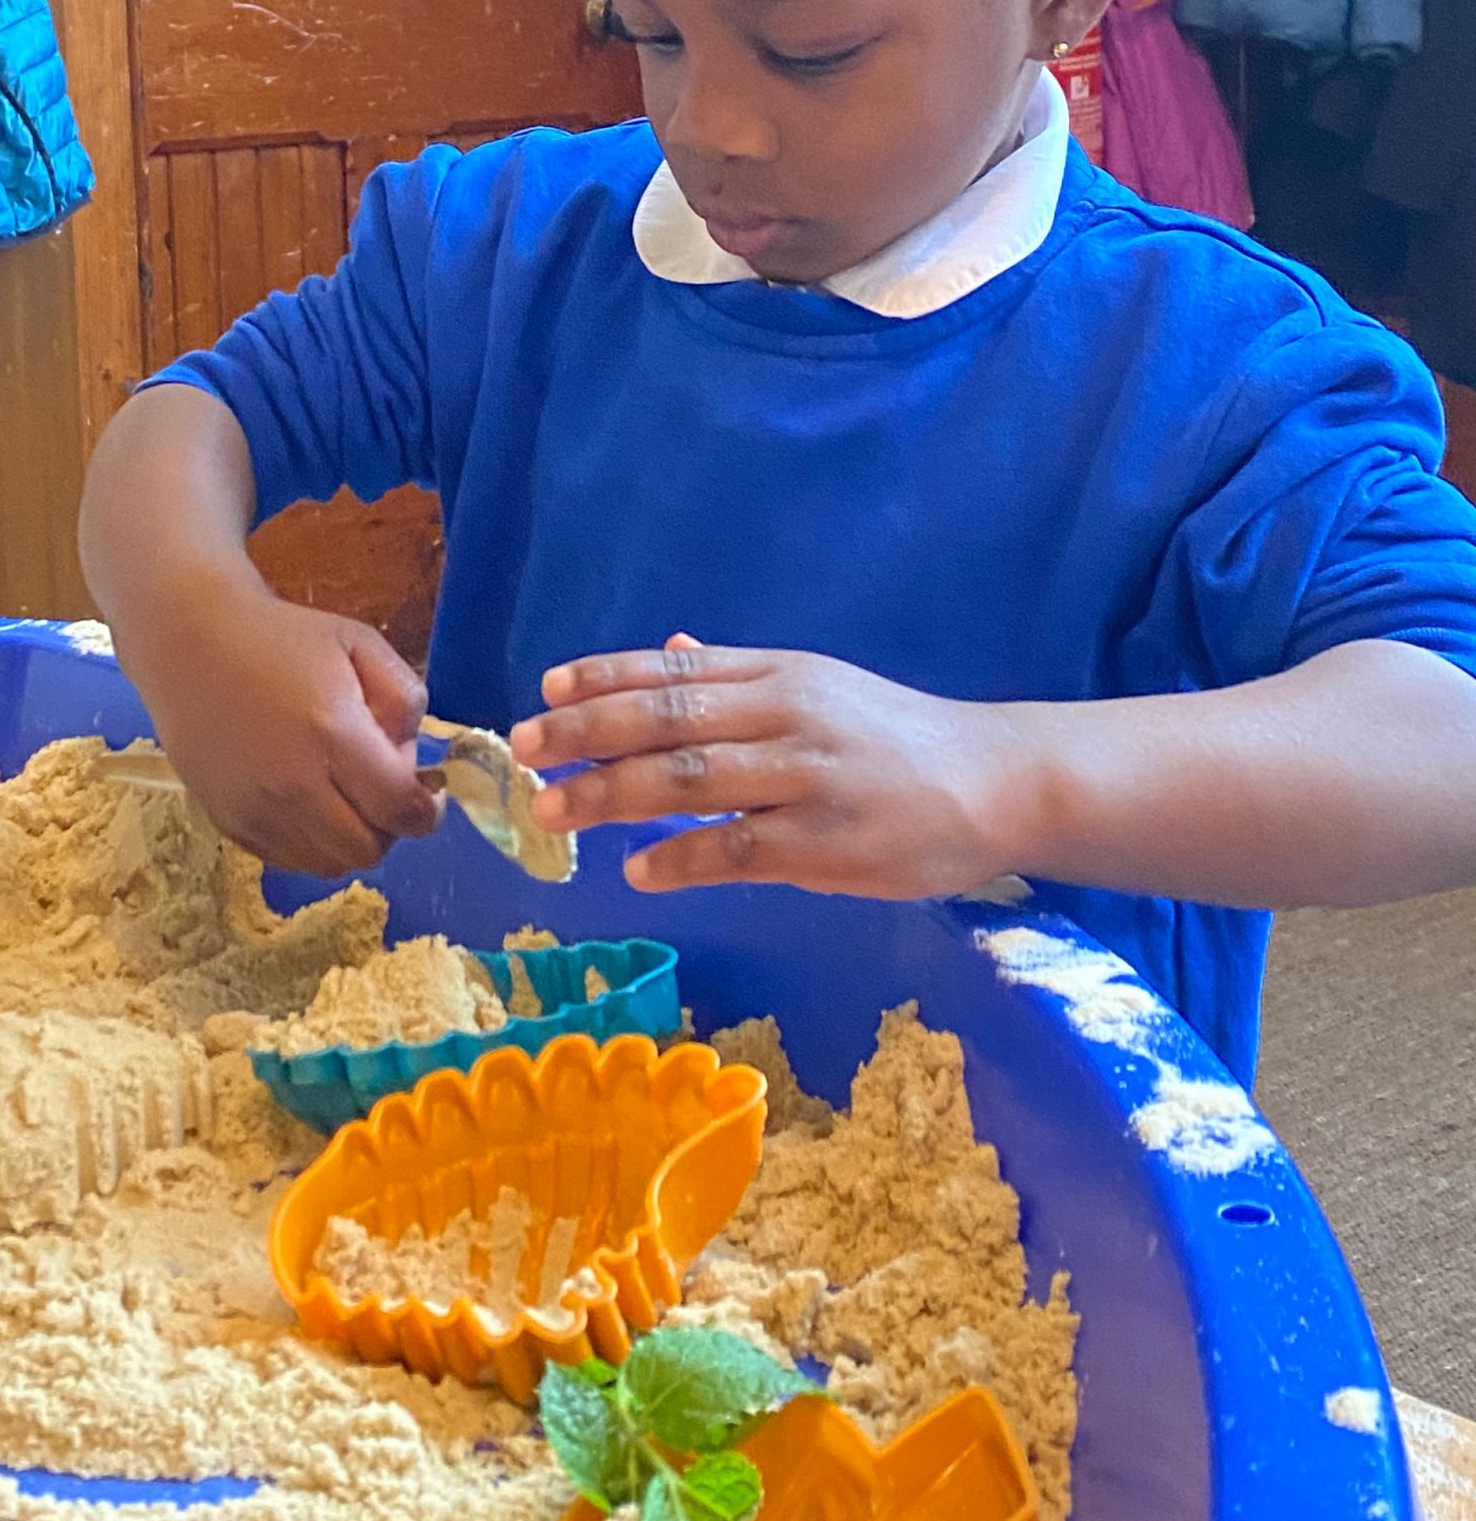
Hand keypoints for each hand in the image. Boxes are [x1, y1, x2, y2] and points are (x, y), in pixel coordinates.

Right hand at [116, 583, 442, 878]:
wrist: (191, 641)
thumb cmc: (282, 638)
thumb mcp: (360, 643)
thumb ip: (405, 699)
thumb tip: (414, 761)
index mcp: (333, 733)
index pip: (400, 810)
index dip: (427, 810)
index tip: (429, 791)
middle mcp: (293, 784)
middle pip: (368, 850)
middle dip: (390, 827)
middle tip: (383, 791)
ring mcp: (255, 810)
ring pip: (329, 865)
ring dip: (350, 839)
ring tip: (345, 796)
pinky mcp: (229, 822)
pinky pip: (288, 861)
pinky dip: (310, 844)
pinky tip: (308, 802)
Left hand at [508, 635, 1025, 895]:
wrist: (998, 782)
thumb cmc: (898, 739)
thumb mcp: (820, 687)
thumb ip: (741, 677)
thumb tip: (671, 649)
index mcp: (780, 674)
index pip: (675, 669)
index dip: (604, 677)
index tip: (544, 688)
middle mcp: (786, 715)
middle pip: (668, 717)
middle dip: (586, 732)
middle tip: (523, 749)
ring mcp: (807, 778)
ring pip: (689, 779)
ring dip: (610, 794)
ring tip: (552, 809)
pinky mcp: (827, 842)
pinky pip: (738, 849)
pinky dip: (680, 859)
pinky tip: (637, 871)